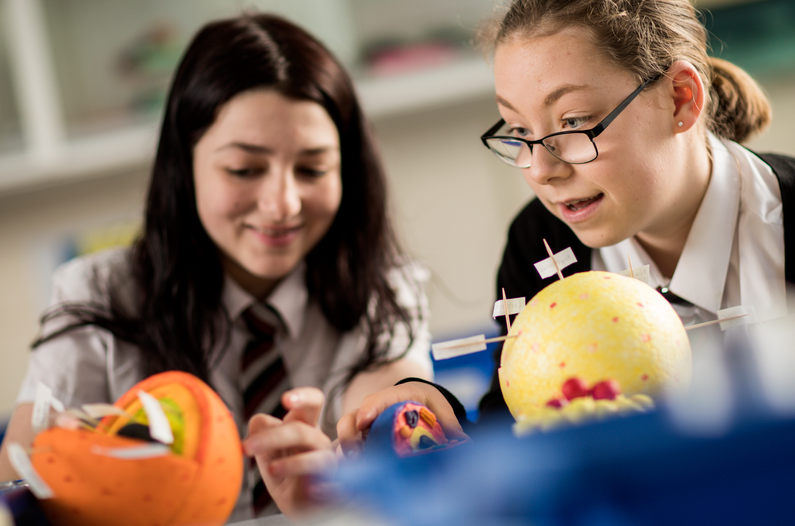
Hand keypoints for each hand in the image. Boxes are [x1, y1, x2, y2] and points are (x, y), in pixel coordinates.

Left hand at [242, 387, 335, 518]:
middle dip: (274, 437)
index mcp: (304, 426)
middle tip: (246, 447)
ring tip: (272, 470)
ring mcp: (327, 465)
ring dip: (292, 464)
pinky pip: (334, 487)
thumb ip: (261, 429)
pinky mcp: (333, 489)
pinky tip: (312, 491)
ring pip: (316, 459)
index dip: (303, 397)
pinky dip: (324, 488)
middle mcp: (319, 441)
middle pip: (302, 430)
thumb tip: (258, 421)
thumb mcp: (266, 449)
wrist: (298, 503)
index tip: (284, 400)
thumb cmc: (284, 469)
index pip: (313, 402)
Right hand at [336, 382, 468, 458]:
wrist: (418, 398)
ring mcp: (364, 427)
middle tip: (357, 454)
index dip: (368, 409)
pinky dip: (347, 460)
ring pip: (345, 436)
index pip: (375, 399)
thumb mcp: (439, 408)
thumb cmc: (426, 401)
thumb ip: (449, 424)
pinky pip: (347, 449)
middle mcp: (372, 411)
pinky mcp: (362, 440)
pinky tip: (353, 475)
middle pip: (351, 420)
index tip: (365, 420)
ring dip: (346, 452)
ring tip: (354, 469)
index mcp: (392, 397)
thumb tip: (464, 443)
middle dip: (349, 436)